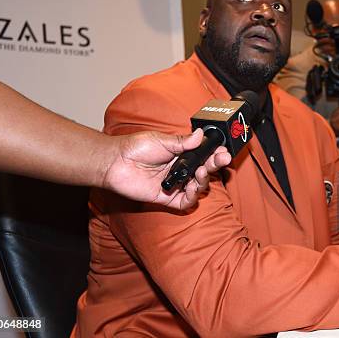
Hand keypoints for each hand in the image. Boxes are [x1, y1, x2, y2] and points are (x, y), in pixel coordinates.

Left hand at [103, 129, 230, 209]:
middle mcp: (180, 170)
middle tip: (222, 159)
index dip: (214, 154)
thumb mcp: (162, 140)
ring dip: (204, 180)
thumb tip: (201, 135)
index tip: (223, 150)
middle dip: (215, 165)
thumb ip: (183, 141)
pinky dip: (193, 198)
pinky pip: (185, 203)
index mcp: (181, 155)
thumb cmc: (135, 148)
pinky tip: (193, 188)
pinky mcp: (167, 198)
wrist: (116, 162)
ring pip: (198, 187)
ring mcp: (175, 184)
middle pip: (205, 171)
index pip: (203, 156)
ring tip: (202, 172)